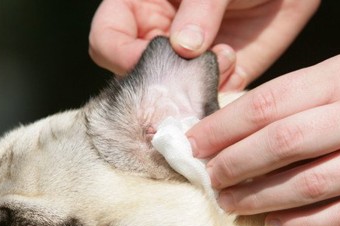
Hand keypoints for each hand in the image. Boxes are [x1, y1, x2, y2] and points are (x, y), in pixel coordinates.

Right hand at [89, 0, 318, 89]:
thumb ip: (199, 8)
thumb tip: (184, 47)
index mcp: (141, 5)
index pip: (106, 39)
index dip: (120, 54)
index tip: (148, 60)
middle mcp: (158, 37)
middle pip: (132, 77)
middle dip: (157, 81)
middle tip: (185, 75)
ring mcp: (186, 64)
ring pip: (168, 96)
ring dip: (190, 87)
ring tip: (222, 58)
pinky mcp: (216, 80)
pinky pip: (203, 102)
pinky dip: (215, 95)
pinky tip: (233, 68)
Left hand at [187, 43, 339, 225]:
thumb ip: (300, 98)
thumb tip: (236, 131)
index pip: (268, 105)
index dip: (223, 129)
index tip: (194, 146)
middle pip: (283, 146)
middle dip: (234, 166)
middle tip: (207, 179)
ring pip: (311, 186)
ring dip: (260, 199)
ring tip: (229, 204)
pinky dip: (304, 224)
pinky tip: (274, 225)